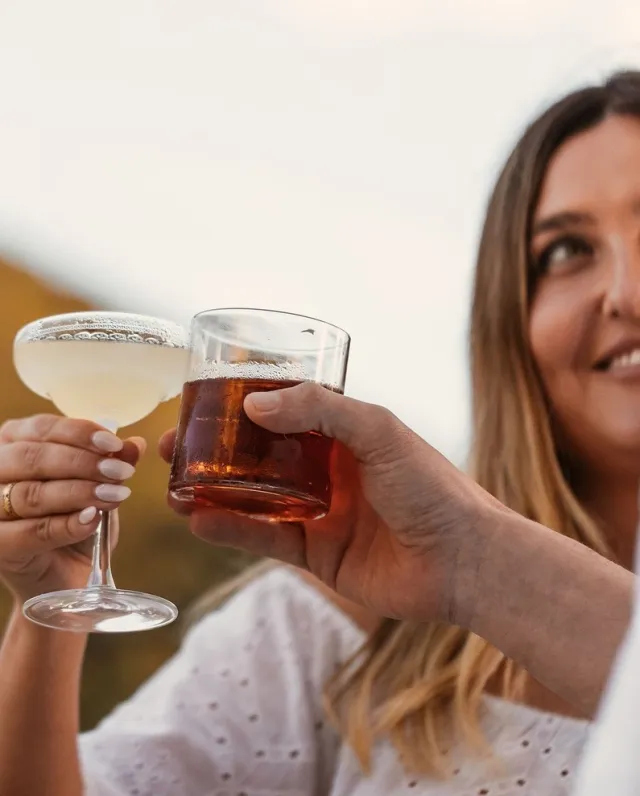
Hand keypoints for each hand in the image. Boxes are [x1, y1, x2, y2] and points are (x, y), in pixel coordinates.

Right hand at [0, 415, 143, 602]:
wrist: (62, 575)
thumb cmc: (74, 522)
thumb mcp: (99, 486)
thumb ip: (112, 463)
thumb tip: (135, 444)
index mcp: (15, 443)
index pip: (42, 428)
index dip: (79, 432)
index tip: (114, 443)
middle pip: (32, 458)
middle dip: (82, 463)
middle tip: (119, 471)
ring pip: (30, 494)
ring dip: (78, 492)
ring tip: (113, 495)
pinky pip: (31, 531)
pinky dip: (65, 525)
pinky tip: (92, 520)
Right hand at [160, 383, 504, 623]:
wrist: (463, 560)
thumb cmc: (432, 486)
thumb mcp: (379, 430)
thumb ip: (320, 409)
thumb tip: (254, 404)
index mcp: (343, 433)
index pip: (281, 411)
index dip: (239, 407)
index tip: (199, 402)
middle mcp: (326, 469)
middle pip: (257, 456)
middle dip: (214, 451)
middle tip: (171, 447)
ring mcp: (319, 511)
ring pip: (253, 498)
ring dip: (212, 492)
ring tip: (172, 487)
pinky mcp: (317, 553)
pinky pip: (264, 539)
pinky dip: (231, 530)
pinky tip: (199, 520)